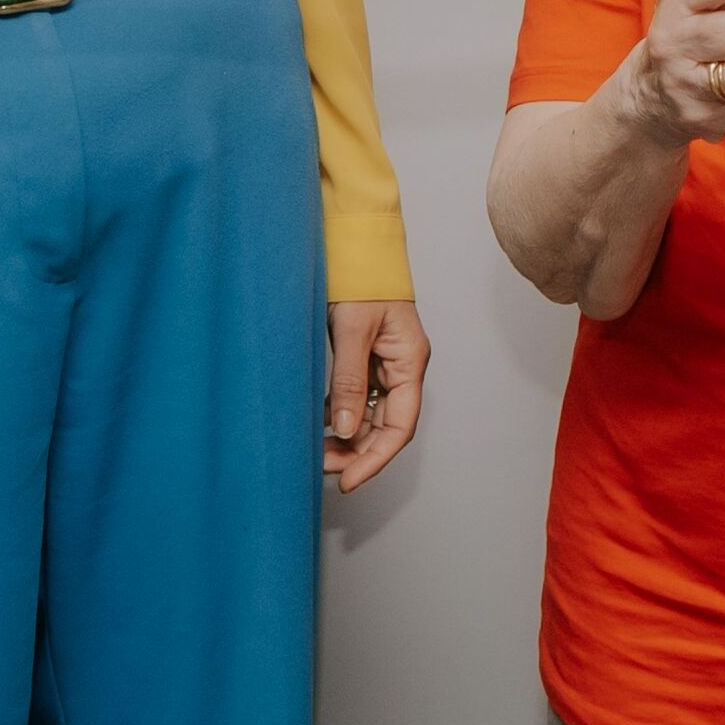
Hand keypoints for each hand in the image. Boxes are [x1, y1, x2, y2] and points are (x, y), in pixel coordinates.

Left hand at [325, 297, 431, 491]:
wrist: (354, 244)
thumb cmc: (362, 279)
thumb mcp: (353, 331)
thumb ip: (350, 380)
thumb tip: (347, 429)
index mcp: (409, 362)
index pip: (399, 426)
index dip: (375, 458)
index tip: (349, 480)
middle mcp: (400, 369)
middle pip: (384, 427)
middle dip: (356, 453)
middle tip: (322, 467)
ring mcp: (383, 365)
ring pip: (369, 416)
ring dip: (346, 437)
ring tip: (315, 450)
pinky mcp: (364, 360)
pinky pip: (355, 398)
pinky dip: (338, 415)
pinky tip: (317, 424)